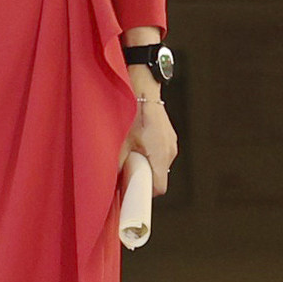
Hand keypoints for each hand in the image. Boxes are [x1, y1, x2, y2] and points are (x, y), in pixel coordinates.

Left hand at [124, 77, 177, 196]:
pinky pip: (162, 152)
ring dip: (148, 164)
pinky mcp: (170, 136)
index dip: (145, 192)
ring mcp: (171, 143)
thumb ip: (117, 166)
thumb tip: (111, 184)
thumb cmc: (131, 115)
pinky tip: (139, 143)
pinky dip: (151, 153)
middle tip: (127, 171)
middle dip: (144, 177)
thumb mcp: (120, 143)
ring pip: (160, 164)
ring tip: (132, 153)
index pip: (158, 187)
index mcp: (159, 156)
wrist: (142, 89)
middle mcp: (169, 152)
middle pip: (159, 176)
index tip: (133, 190)